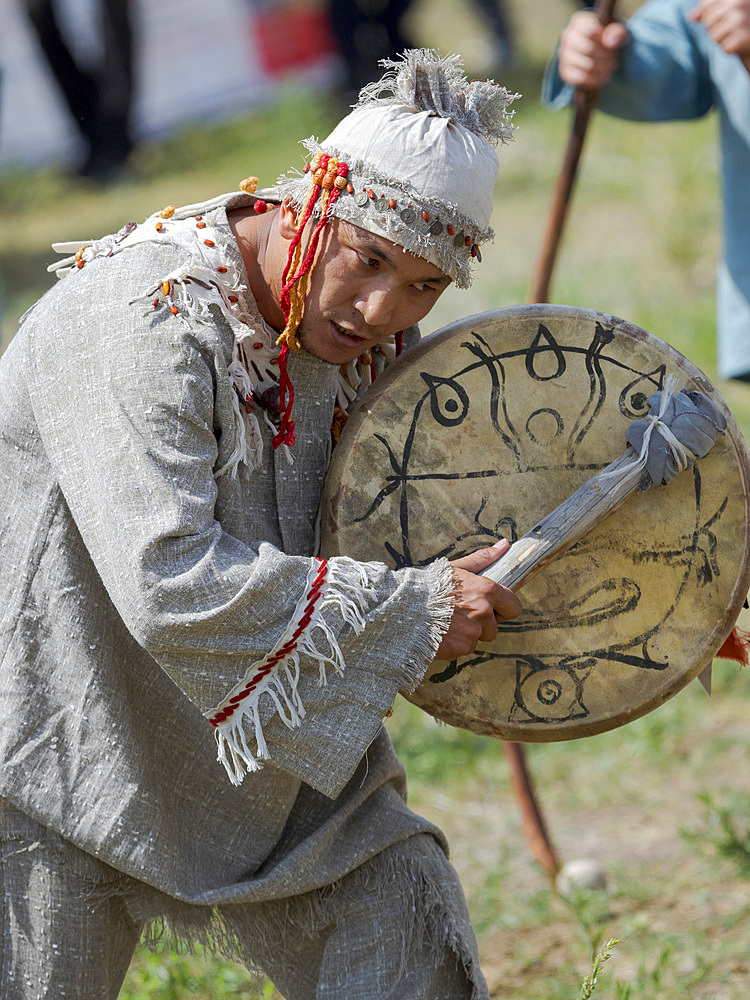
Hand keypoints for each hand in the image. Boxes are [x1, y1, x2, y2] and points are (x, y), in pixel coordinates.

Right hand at [434, 540, 522, 660]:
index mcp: (487, 591)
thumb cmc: (429, 585)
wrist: (404, 606)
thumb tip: (504, 545)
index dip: (503, 608)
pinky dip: (455, 643)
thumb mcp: (457, 567)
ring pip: (478, 638)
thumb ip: (483, 558)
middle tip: (462, 615)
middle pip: (495, 627)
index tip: (492, 607)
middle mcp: (484, 612)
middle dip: (483, 624)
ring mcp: (473, 632)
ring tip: (448, 623)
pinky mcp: (461, 648)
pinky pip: (464, 648)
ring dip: (468, 634)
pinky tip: (441, 632)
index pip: (514, 607)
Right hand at [558, 10, 628, 90]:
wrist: (595, 51)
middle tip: (614, 59)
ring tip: (610, 67)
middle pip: (589, 49)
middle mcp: (568, 37)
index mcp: (579, 22)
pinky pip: (581, 79)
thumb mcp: (616, 31)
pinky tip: (603, 76)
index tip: (612, 45)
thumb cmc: (607, 38)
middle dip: (606, 57)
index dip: (604, 40)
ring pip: (586, 66)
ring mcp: (564, 55)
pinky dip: (595, 80)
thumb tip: (611, 42)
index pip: (590, 31)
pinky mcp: (565, 72)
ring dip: (603, 69)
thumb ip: (617, 32)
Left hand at [689, 0, 749, 66]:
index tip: (722, 15)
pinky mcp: (742, 37)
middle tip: (732, 26)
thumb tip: (691, 17)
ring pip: (713, 35)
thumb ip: (709, 9)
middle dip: (716, 27)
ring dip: (722, 38)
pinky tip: (741, 41)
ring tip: (736, 33)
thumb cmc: (744, 20)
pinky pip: (724, 47)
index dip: (709, 14)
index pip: (705, 5)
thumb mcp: (728, 9)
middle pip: (707, 21)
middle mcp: (738, 3)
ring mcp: (740, 20)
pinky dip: (730, 47)